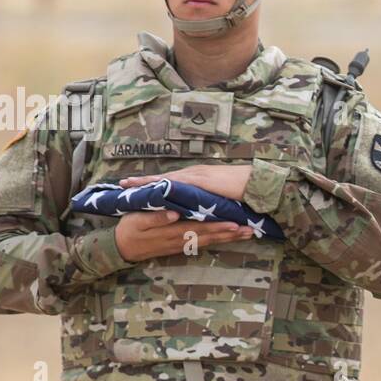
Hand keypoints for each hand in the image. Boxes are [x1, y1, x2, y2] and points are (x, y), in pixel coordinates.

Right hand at [113, 210, 252, 262]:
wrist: (121, 248)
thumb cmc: (128, 229)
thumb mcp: (138, 221)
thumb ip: (156, 217)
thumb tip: (175, 213)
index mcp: (173, 231)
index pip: (200, 228)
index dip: (218, 226)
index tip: (235, 224)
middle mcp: (181, 240)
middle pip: (210, 236)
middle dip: (231, 234)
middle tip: (251, 230)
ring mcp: (182, 244)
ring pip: (209, 241)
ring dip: (228, 238)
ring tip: (247, 233)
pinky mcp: (181, 246)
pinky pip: (203, 243)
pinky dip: (218, 240)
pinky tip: (229, 237)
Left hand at [118, 164, 252, 200]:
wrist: (258, 183)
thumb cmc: (244, 188)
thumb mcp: (222, 194)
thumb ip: (209, 199)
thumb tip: (200, 206)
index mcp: (200, 177)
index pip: (172, 180)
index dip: (155, 182)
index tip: (137, 185)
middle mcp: (196, 174)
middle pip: (164, 177)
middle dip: (144, 181)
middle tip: (123, 183)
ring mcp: (198, 176)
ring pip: (167, 179)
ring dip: (148, 182)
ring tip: (129, 185)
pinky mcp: (202, 181)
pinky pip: (177, 183)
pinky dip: (162, 185)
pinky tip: (150, 189)